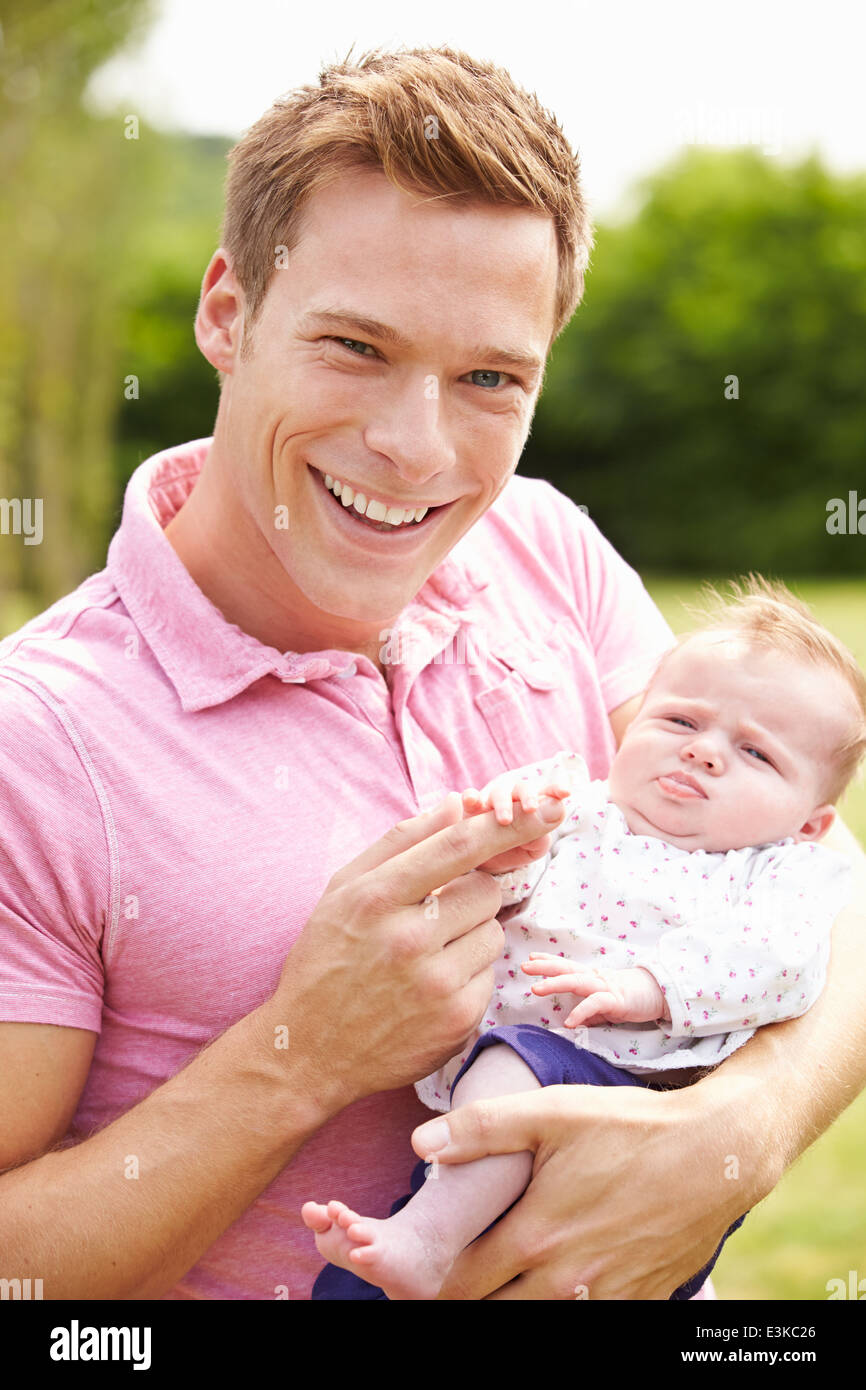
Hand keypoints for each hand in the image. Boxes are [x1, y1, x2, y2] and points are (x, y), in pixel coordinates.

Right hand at [263, 790, 566, 1112]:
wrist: (309, 1051)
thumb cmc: (326, 959)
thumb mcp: (344, 890)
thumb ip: (400, 842)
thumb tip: (456, 804)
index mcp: (376, 898)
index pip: (458, 847)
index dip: (509, 825)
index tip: (549, 808)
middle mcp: (408, 939)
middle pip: (487, 891)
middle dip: (470, 897)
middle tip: (432, 918)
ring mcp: (436, 985)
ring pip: (494, 933)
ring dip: (470, 938)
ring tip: (425, 958)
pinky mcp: (458, 1021)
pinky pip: (490, 976)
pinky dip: (467, 977)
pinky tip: (428, 991)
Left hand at [411, 1081, 761, 1298]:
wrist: (715, 1153)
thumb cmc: (630, 1127)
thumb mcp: (551, 1111)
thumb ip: (480, 1127)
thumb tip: (419, 1143)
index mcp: (534, 1238)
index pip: (460, 1283)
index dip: (438, 1273)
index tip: (432, 1255)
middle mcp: (565, 1282)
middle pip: (492, 1311)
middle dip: (472, 1292)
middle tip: (465, 1265)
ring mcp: (604, 1299)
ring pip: (536, 1320)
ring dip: (515, 1299)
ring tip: (508, 1270)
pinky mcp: (638, 1303)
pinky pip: (587, 1322)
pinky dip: (564, 1305)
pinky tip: (562, 1275)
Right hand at [461, 771, 572, 874]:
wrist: (481, 864)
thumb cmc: (510, 853)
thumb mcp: (528, 849)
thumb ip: (539, 834)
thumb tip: (557, 809)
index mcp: (532, 810)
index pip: (547, 795)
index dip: (556, 790)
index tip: (565, 792)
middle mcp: (512, 801)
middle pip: (522, 788)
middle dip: (528, 796)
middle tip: (531, 809)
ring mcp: (490, 803)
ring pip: (499, 792)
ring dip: (503, 801)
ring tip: (504, 820)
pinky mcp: (471, 808)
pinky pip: (471, 797)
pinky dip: (472, 796)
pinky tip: (471, 800)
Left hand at [521, 955, 668, 1025]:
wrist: (660, 995)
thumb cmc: (631, 998)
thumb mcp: (605, 1005)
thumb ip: (589, 1012)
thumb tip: (573, 1022)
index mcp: (592, 977)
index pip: (567, 966)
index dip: (549, 961)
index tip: (530, 958)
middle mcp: (595, 978)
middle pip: (566, 969)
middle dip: (545, 967)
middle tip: (524, 967)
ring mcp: (605, 987)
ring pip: (576, 982)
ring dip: (554, 984)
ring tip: (535, 989)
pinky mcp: (616, 1000)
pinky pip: (595, 1005)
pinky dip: (581, 1012)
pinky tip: (568, 1022)